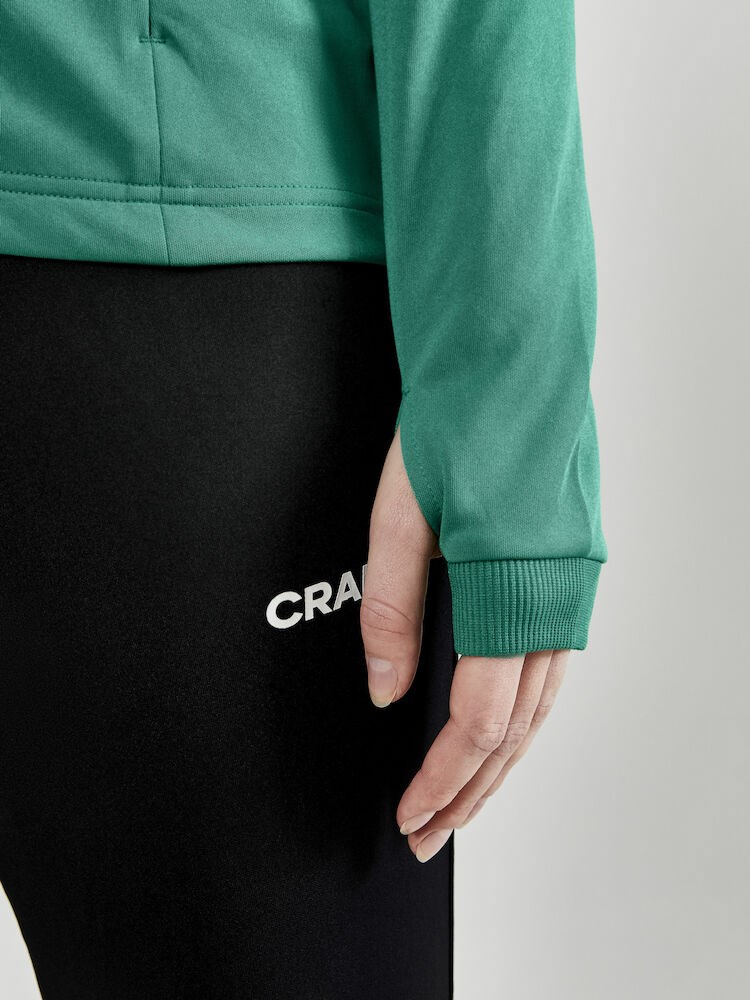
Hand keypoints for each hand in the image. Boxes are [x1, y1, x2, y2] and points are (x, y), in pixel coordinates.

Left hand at [361, 426, 570, 862]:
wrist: (511, 347)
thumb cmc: (460, 416)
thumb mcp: (402, 514)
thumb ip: (392, 609)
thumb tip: (386, 687)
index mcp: (513, 585)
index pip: (479, 719)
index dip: (442, 777)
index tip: (412, 814)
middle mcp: (559, 592)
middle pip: (521, 729)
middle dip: (474, 790)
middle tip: (435, 832)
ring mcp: (576, 578)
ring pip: (545, 703)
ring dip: (504, 760)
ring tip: (465, 797)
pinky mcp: (576, 561)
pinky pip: (556, 662)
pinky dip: (527, 713)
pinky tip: (504, 725)